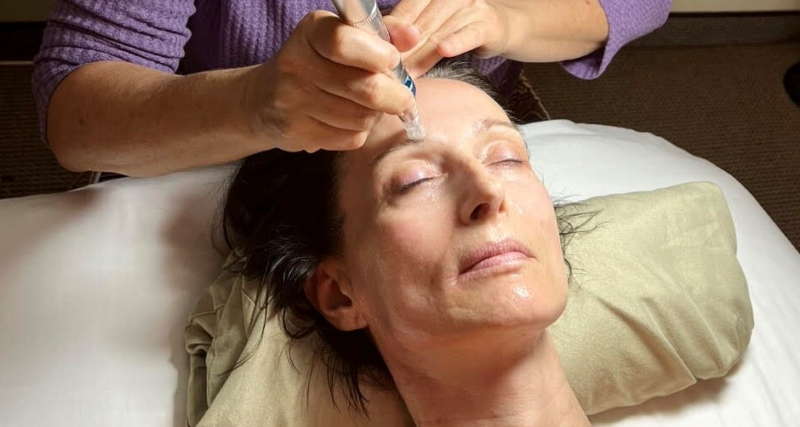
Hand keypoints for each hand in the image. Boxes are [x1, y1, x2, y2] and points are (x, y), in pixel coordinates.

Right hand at [244, 11, 414, 152]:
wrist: (264, 100)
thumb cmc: (318, 64)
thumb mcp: (344, 40)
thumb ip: (381, 36)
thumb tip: (413, 36)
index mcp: (311, 32)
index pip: (343, 42)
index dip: (377, 55)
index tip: (393, 61)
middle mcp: (295, 64)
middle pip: (364, 88)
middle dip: (395, 96)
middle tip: (403, 98)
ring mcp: (292, 101)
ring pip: (361, 118)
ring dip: (375, 115)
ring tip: (368, 107)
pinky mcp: (296, 132)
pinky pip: (349, 138)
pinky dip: (358, 132)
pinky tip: (348, 121)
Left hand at [384, 0, 513, 76]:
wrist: (498, 28)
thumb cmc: (457, 27)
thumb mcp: (431, 27)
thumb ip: (409, 34)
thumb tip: (381, 54)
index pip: (406, 10)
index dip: (393, 33)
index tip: (378, 54)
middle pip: (420, 24)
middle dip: (404, 51)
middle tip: (390, 72)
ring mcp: (470, 7)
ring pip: (440, 33)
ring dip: (422, 56)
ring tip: (408, 75)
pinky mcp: (487, 24)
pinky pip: (468, 33)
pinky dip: (456, 42)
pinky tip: (444, 50)